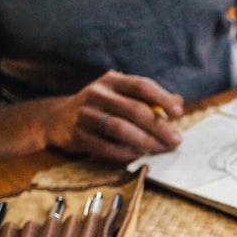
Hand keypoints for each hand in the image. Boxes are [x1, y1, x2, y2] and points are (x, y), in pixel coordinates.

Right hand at [48, 70, 184, 162]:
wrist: (58, 118)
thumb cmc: (102, 107)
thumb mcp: (122, 95)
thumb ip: (149, 99)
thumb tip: (178, 101)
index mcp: (112, 80)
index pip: (141, 86)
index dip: (162, 98)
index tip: (178, 113)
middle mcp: (97, 94)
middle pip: (134, 110)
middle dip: (159, 127)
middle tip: (176, 140)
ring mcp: (85, 114)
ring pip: (120, 129)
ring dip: (145, 141)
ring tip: (161, 149)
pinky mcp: (77, 135)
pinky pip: (106, 147)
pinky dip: (126, 154)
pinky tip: (139, 156)